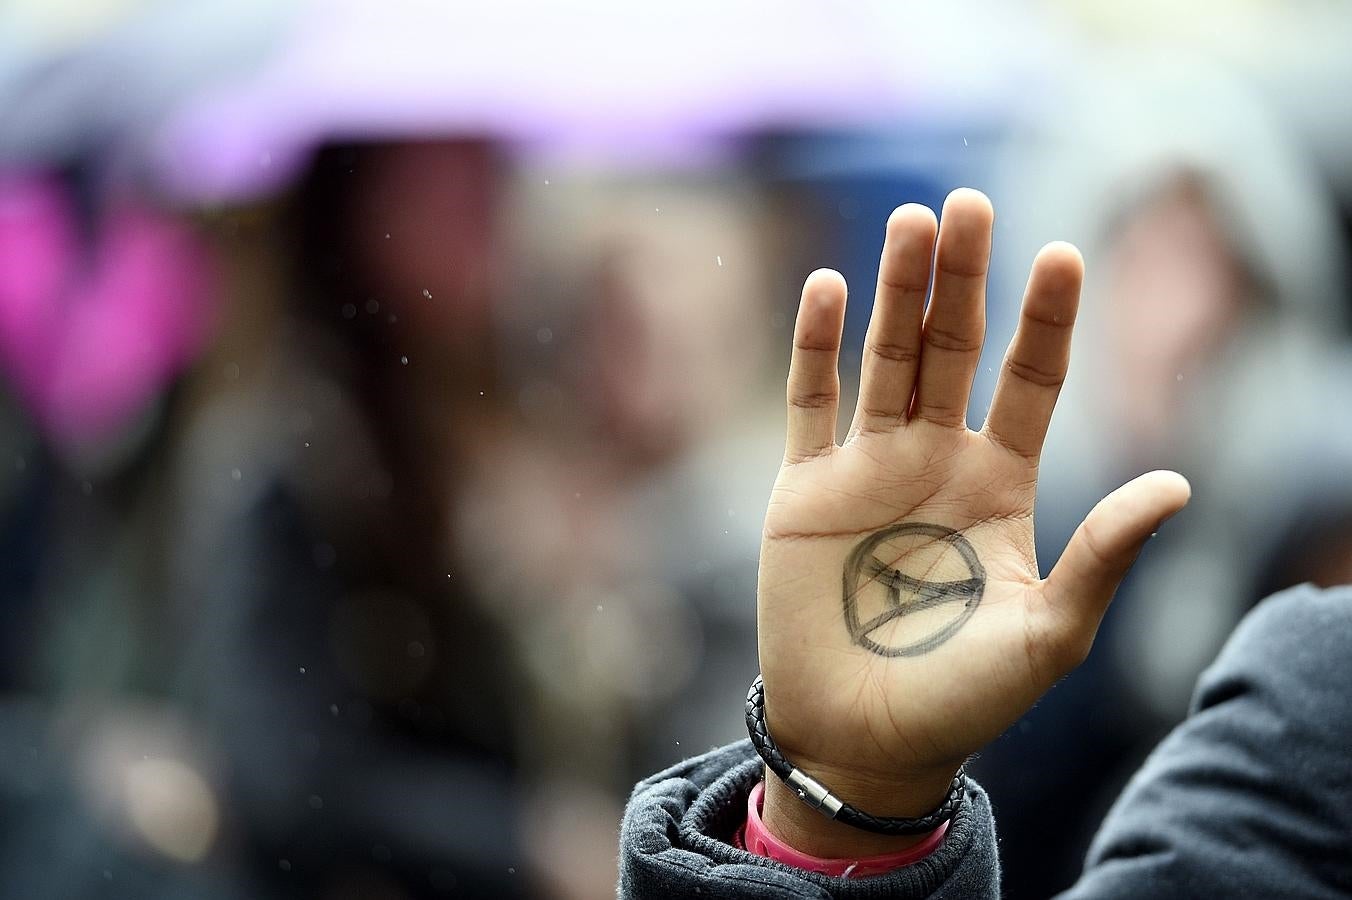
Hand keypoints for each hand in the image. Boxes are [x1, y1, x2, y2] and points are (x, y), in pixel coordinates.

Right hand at [757, 189, 1190, 856]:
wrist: (861, 740)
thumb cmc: (963, 700)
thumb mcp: (1048, 633)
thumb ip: (1103, 556)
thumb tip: (1180, 483)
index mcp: (998, 486)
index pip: (1029, 383)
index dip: (1044, 322)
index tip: (1062, 255)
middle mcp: (934, 460)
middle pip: (952, 351)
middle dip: (963, 280)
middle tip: (971, 203)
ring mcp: (866, 469)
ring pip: (884, 359)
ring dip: (896, 292)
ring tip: (913, 222)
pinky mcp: (802, 490)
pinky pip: (809, 403)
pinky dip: (813, 346)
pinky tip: (826, 286)